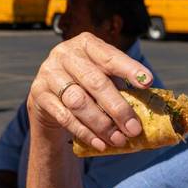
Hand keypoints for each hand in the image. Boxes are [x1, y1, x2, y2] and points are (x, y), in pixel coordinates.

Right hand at [27, 32, 153, 152]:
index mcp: (86, 44)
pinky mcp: (39, 94)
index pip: (110, 56)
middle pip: (95, 82)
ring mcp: (49, 73)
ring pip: (78, 102)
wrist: (49, 94)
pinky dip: (85, 132)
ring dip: (101, 124)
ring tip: (119, 140)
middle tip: (134, 128)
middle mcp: (65, 54)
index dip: (129, 68)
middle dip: (118, 108)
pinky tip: (100, 143)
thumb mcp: (102, 77)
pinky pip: (64, 117)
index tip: (147, 82)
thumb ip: (120, 86)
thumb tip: (148, 108)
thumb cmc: (85, 84)